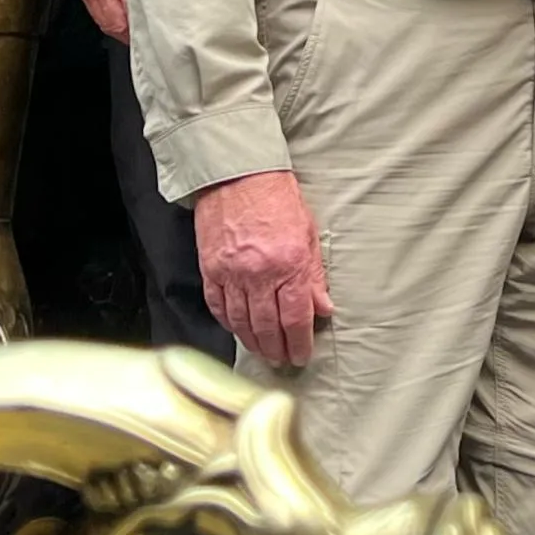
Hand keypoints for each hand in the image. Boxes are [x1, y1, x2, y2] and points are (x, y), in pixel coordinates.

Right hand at [195, 170, 329, 367]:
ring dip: (253, 342)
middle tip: (282, 360)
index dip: (299, 343)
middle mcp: (259, 274)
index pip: (296, 318)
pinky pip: (218, 306)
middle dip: (276, 349)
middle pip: (267, 327)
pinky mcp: (210, 269)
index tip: (301, 356)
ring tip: (263, 351)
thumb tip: (324, 308)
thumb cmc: (278, 198)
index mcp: (289, 264)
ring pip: (241, 322)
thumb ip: (314, 275)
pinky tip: (238, 330)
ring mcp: (231, 273)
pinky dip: (228, 323)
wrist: (239, 174)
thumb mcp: (309, 233)